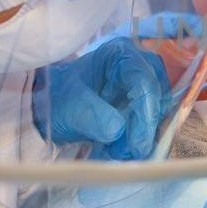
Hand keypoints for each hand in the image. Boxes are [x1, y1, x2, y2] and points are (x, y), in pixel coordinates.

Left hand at [31, 35, 169, 160]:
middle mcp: (136, 64)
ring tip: (117, 153)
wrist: (51, 107)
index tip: (139, 145)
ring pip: (155, 112)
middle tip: (130, 153)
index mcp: (120, 54)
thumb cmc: (59, 98)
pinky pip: (147, 121)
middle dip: (144, 128)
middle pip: (155, 97)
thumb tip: (118, 130)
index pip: (144, 81)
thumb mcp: (73, 107)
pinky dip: (135, 138)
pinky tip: (119, 151)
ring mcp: (140, 84)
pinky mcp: (140, 102)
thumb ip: (94, 117)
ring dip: (140, 136)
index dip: (145, 114)